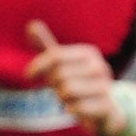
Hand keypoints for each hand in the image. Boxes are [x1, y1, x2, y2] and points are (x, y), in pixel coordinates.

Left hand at [26, 21, 123, 135]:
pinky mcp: (107, 106)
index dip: (37, 66)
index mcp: (89, 53)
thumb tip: (31, 24)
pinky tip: (78, 108)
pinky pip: (76, 108)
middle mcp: (100, 67)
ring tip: (71, 98)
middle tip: (61, 88)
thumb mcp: (61, 63)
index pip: (55, 55)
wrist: (106, 108)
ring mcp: (105, 86)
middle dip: (54, 84)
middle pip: (59, 74)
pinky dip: (71, 110)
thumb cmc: (77, 82)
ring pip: (67, 91)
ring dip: (62, 98)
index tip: (28, 76)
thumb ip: (46, 45)